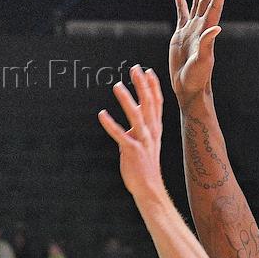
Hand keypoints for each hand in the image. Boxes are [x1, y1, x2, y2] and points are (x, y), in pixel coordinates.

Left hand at [99, 66, 165, 201]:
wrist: (149, 189)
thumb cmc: (145, 166)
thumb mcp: (146, 143)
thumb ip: (140, 129)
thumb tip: (132, 117)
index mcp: (155, 130)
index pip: (157, 104)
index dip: (153, 87)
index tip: (148, 71)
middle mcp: (151, 133)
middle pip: (148, 104)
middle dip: (142, 86)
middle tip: (135, 68)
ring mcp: (142, 142)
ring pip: (136, 116)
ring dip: (126, 100)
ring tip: (117, 86)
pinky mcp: (132, 151)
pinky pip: (120, 135)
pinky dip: (110, 125)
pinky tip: (101, 115)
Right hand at [170, 0, 231, 104]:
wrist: (187, 88)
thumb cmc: (197, 78)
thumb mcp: (202, 61)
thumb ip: (207, 44)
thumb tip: (216, 28)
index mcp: (206, 31)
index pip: (214, 6)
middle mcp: (200, 27)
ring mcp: (190, 30)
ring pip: (195, 3)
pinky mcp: (180, 36)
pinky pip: (181, 15)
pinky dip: (181, 4)